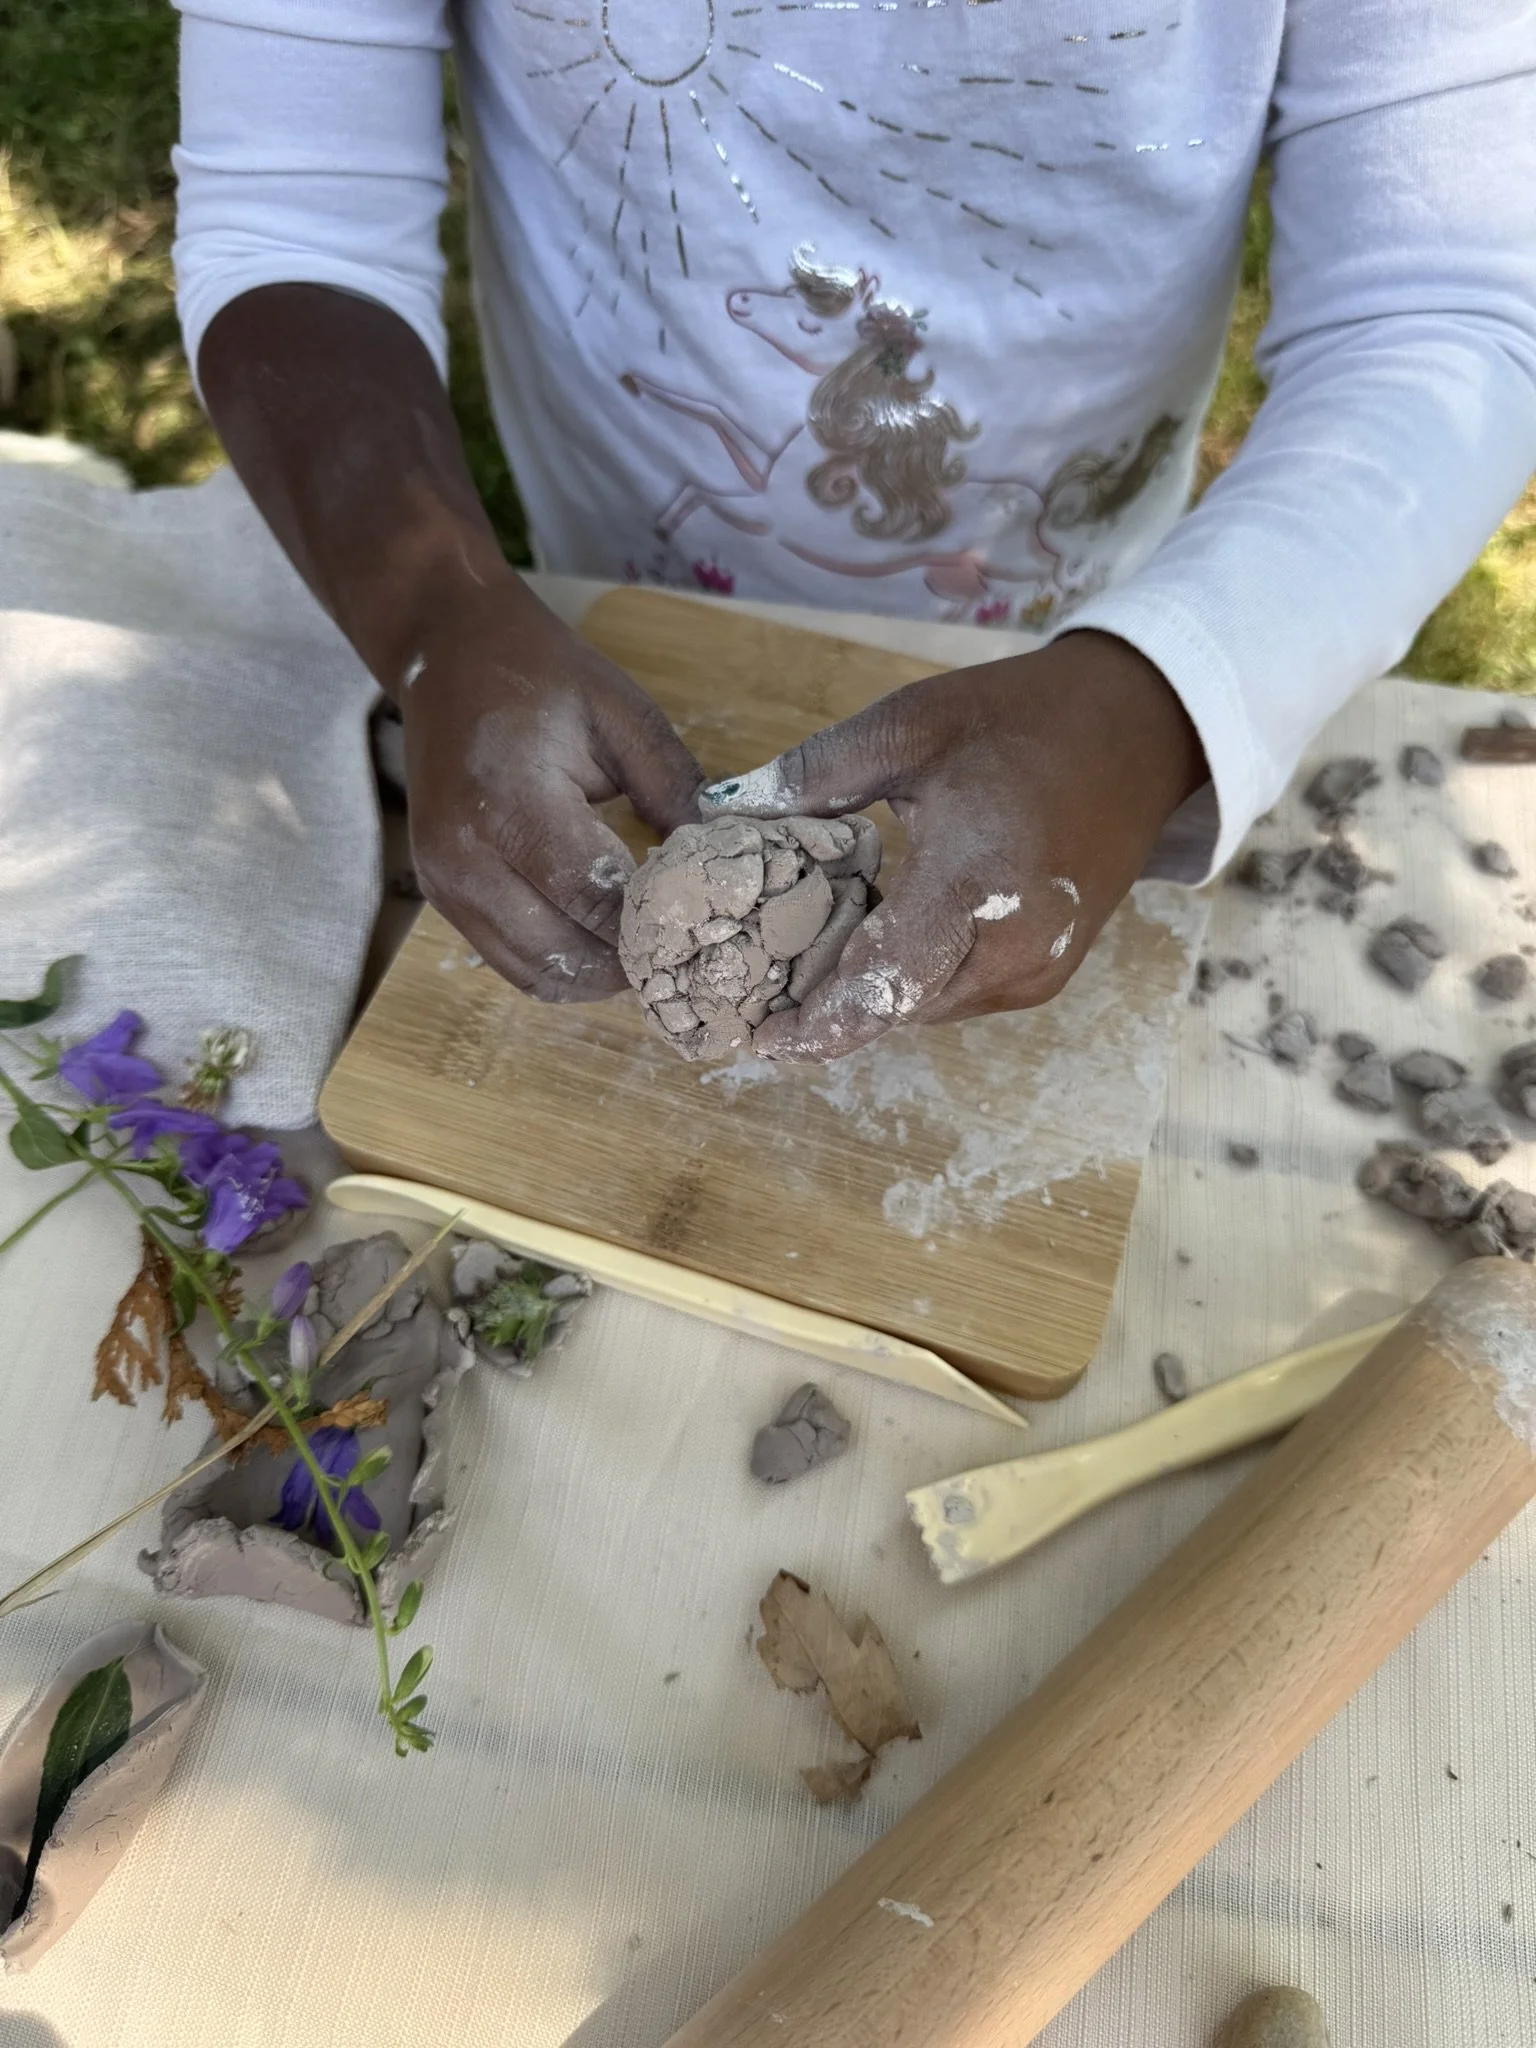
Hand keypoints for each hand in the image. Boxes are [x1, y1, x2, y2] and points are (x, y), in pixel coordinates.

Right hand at [403, 575, 702, 999]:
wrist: (447, 654)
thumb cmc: (538, 675)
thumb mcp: (621, 713)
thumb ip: (674, 786)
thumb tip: (724, 856)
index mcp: (509, 802)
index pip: (590, 896)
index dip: (652, 923)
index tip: (706, 926)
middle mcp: (465, 857)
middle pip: (562, 953)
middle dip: (630, 962)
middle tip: (687, 952)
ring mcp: (445, 885)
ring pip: (535, 974)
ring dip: (597, 977)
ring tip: (648, 953)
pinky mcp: (440, 898)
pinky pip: (510, 962)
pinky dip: (561, 968)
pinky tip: (602, 944)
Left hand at [701, 630, 1206, 1059]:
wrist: (1142, 731)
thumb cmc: (1025, 720)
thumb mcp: (911, 725)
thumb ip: (814, 774)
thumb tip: (722, 809)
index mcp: (977, 885)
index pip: (883, 985)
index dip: (816, 1022)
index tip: (755, 1037)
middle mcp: (1013, 950)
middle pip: (894, 1009)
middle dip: (824, 1008)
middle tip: (753, 991)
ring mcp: (1034, 973)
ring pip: (923, 1010)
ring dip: (865, 995)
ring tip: (800, 962)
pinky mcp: (1045, 977)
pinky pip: (953, 996)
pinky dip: (907, 981)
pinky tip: (869, 940)